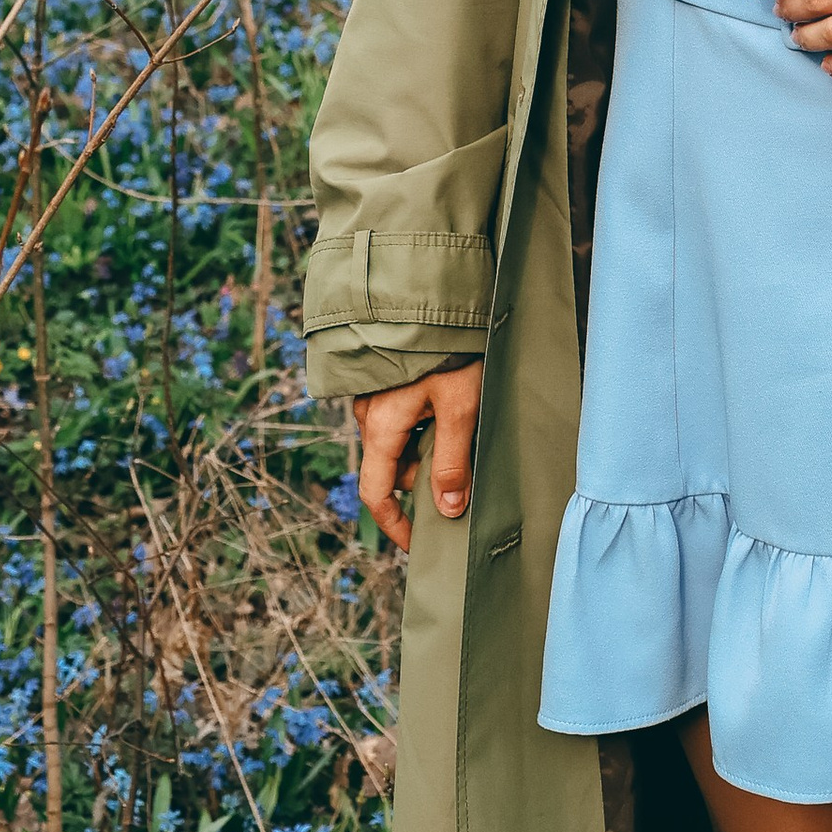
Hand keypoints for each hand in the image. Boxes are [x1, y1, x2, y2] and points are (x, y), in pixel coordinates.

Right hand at [352, 361, 481, 550]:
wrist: (431, 287)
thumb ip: (452, 461)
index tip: (417, 543)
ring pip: (396, 438)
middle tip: (463, 473)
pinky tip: (448, 405)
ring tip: (462, 430)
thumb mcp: (460, 406)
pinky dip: (420, 423)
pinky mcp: (385, 374)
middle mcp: (369, 412)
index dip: (396, 524)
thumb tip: (449, 511)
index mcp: (381, 426)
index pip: (377, 493)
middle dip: (421, 479)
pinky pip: (398, 414)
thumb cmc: (449, 346)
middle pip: (390, 465)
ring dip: (423, 447)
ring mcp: (374, 391)